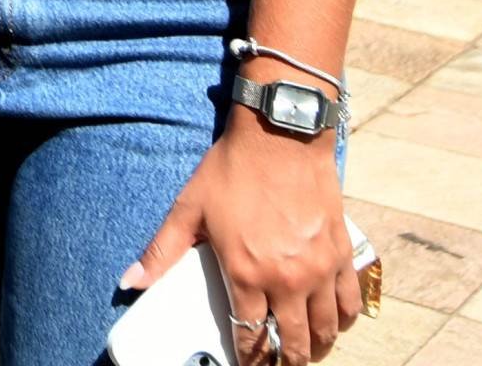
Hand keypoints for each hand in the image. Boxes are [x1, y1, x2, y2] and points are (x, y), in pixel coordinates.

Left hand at [127, 114, 362, 360]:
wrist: (280, 138)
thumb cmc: (232, 170)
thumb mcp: (188, 209)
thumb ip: (162, 251)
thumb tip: (131, 280)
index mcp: (247, 273)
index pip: (251, 337)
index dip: (249, 359)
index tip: (247, 364)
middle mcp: (288, 280)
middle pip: (295, 343)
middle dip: (286, 361)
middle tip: (279, 363)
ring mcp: (320, 269)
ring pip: (326, 329)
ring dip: (317, 347)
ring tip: (306, 351)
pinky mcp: (342, 254)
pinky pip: (350, 301)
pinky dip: (344, 319)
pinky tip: (334, 323)